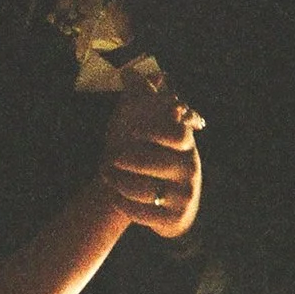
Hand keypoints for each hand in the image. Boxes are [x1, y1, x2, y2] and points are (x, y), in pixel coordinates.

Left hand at [98, 63, 203, 239]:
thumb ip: (142, 98)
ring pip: (142, 188)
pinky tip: (115, 195)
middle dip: (122, 158)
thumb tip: (130, 72)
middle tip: (108, 156)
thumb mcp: (152, 127)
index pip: (174, 132)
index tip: (132, 130)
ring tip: (105, 174)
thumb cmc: (154, 156)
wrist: (166, 204)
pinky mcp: (172, 220)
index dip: (150, 130)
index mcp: (185, 144)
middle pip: (151, 161)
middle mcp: (188, 170)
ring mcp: (183, 196)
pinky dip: (121, 203)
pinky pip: (140, 212)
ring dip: (117, 180)